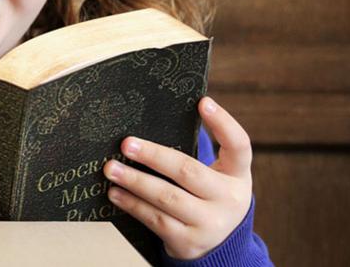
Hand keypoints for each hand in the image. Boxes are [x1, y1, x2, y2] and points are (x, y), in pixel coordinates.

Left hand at [102, 96, 251, 259]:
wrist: (218, 247)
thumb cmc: (208, 198)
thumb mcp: (216, 178)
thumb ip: (193, 156)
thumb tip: (148, 125)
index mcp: (237, 176)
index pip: (239, 146)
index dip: (224, 123)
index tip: (203, 102)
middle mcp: (229, 200)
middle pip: (189, 172)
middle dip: (154, 156)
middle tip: (126, 144)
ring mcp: (210, 224)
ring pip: (167, 198)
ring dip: (135, 181)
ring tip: (111, 169)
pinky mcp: (189, 242)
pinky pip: (156, 220)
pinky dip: (133, 205)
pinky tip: (116, 193)